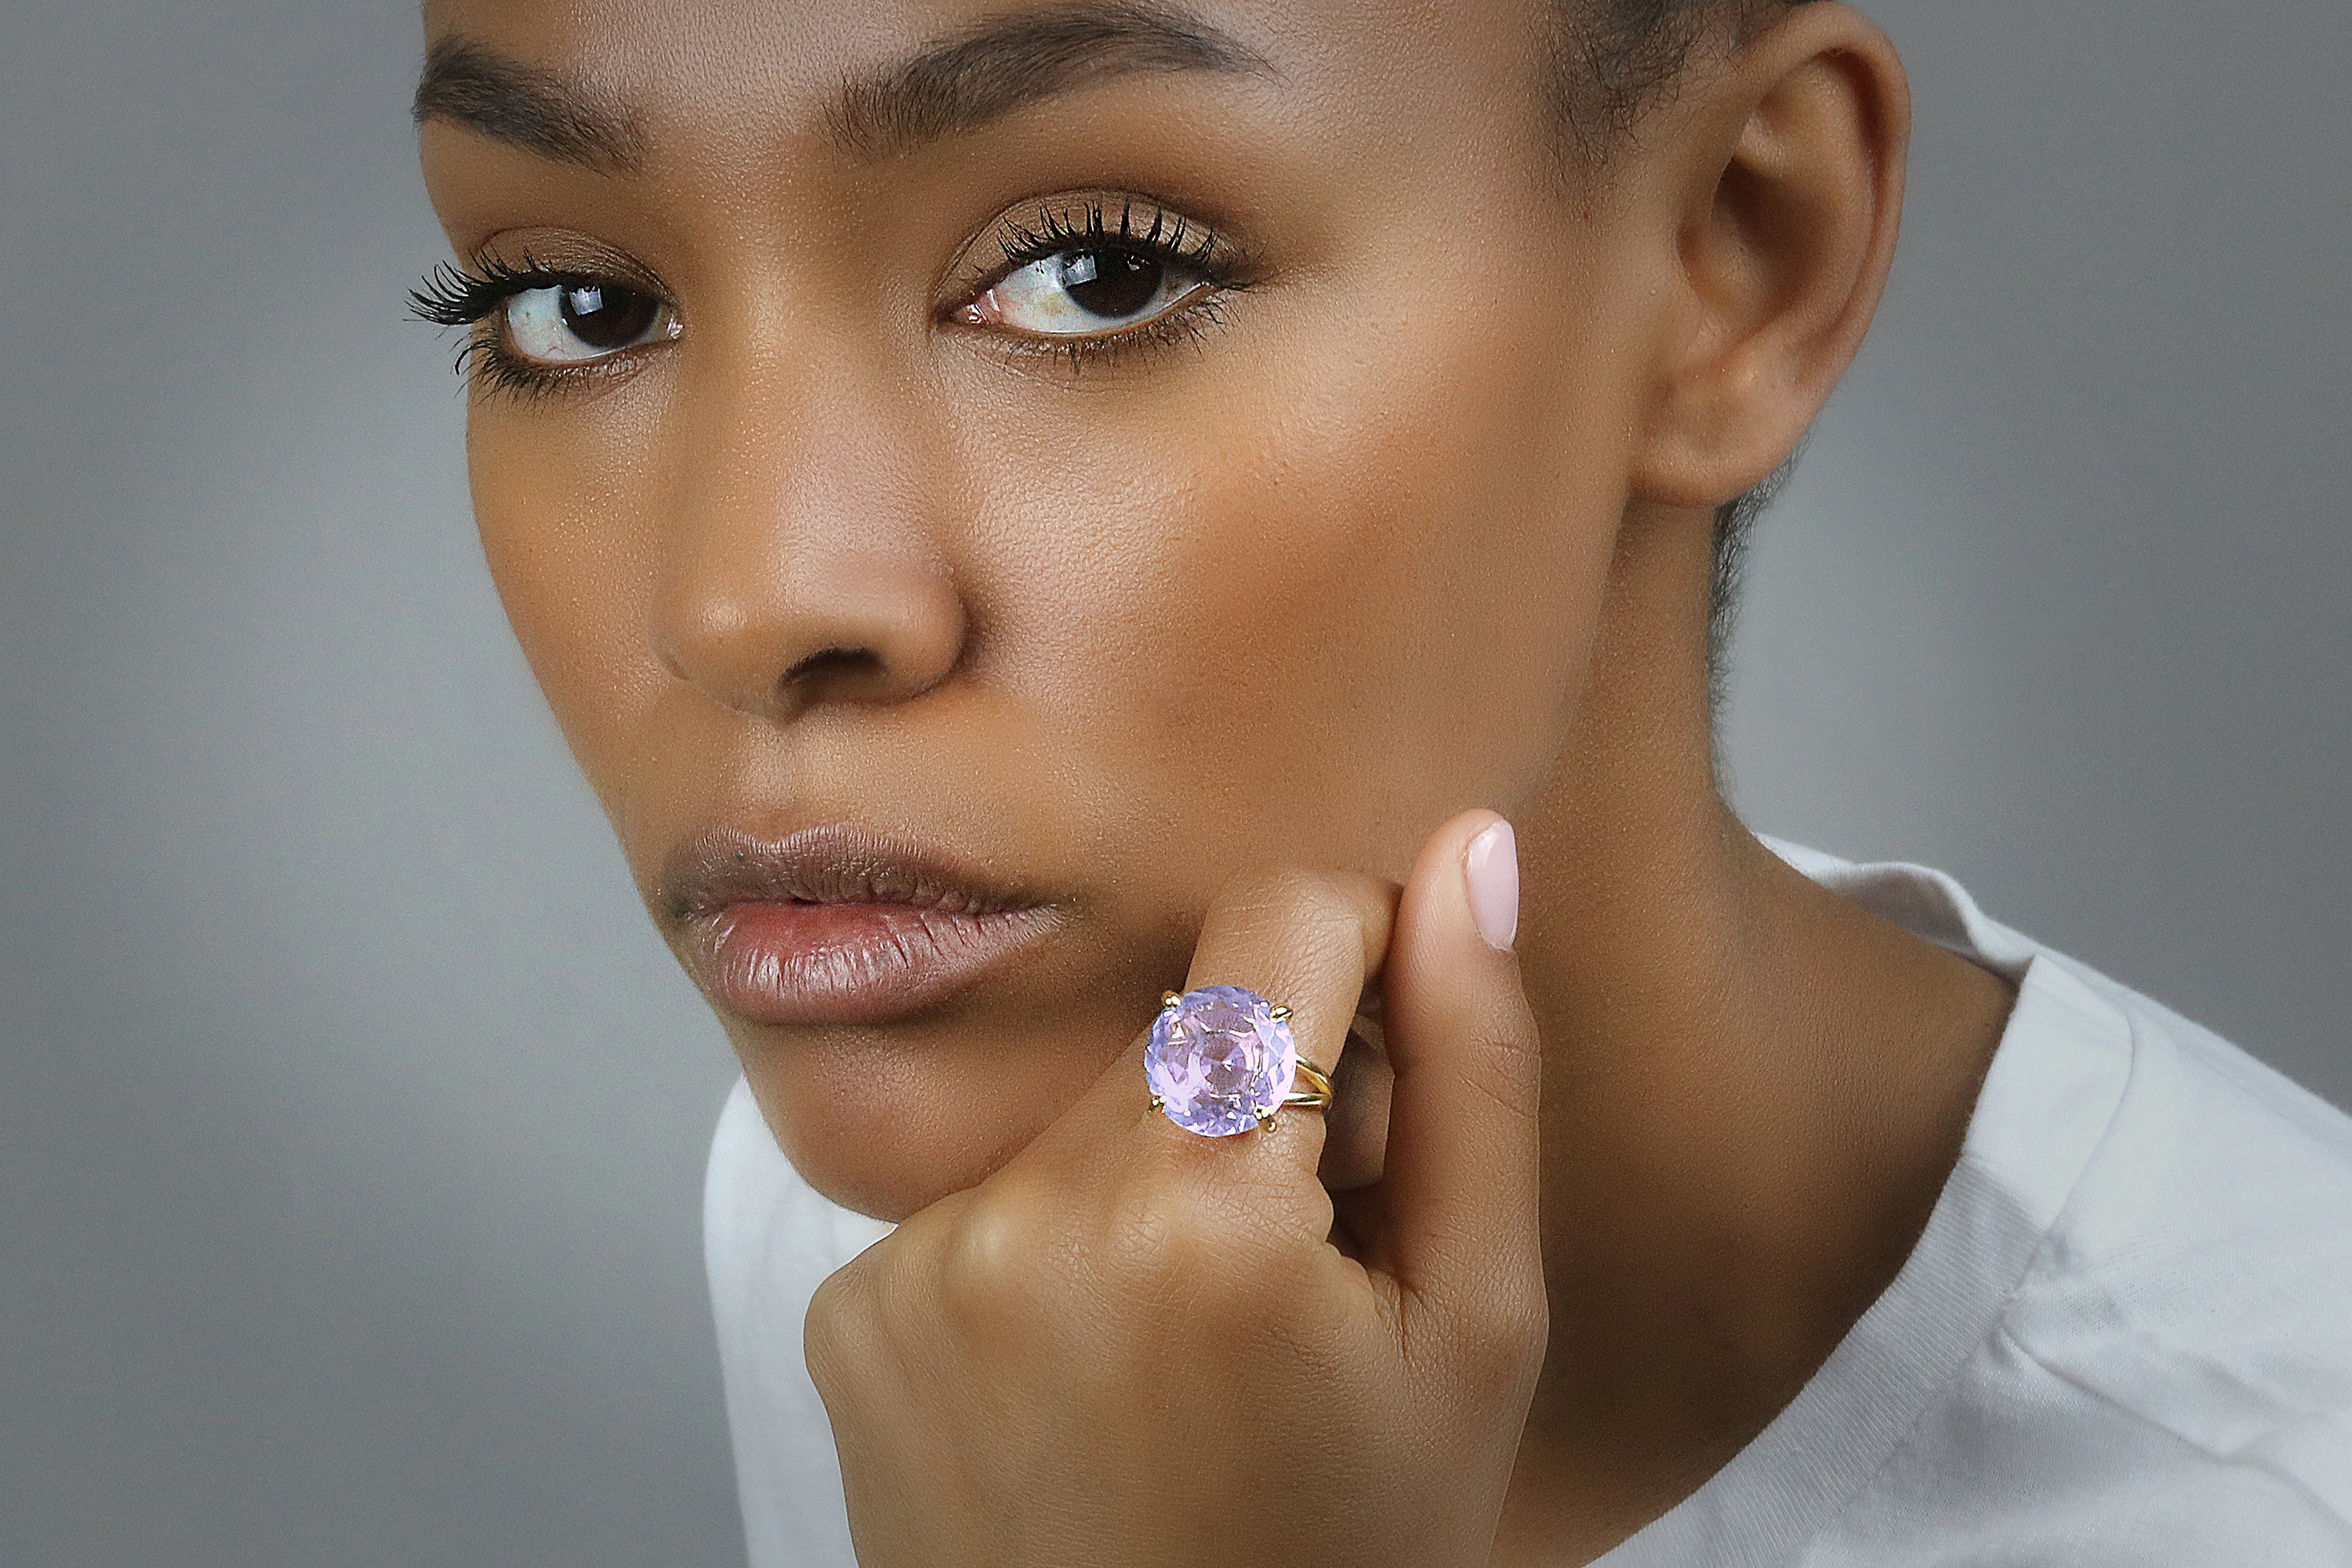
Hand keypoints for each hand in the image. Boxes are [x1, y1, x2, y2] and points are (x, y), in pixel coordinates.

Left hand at [804, 808, 1546, 1566]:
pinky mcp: (845, 1312)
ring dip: (1160, 1176)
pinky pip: (990, 1198)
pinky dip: (1057, 1249)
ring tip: (1199, 1347)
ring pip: (1088, 1108)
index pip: (1283, 914)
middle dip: (1266, 1106)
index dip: (1363, 974)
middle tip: (1302, 1281)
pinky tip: (1100, 1377)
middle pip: (1182, 1022)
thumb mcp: (1475, 1330)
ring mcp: (910, 1266)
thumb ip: (1479, 1071)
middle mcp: (1022, 1211)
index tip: (1382, 1101)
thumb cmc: (1349, 1555)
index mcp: (1197, 1210)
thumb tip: (1472, 851)